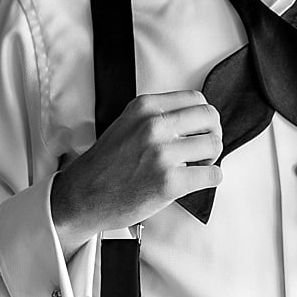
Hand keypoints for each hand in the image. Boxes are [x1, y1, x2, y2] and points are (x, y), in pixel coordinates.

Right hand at [50, 91, 221, 256]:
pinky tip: (195, 181)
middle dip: (212, 134)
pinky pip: (213, 174)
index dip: (202, 117)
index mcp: (145, 107)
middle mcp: (153, 126)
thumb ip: (159, 116)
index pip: (196, 99)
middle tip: (203, 149)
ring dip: (211, 158)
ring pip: (214, 145)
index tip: (197, 130)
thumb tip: (197, 119)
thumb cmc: (106, 164)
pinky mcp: (169, 182)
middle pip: (210, 118)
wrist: (82, 196)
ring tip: (196, 166)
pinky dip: (210, 178)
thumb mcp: (129, 123)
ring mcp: (162, 154)